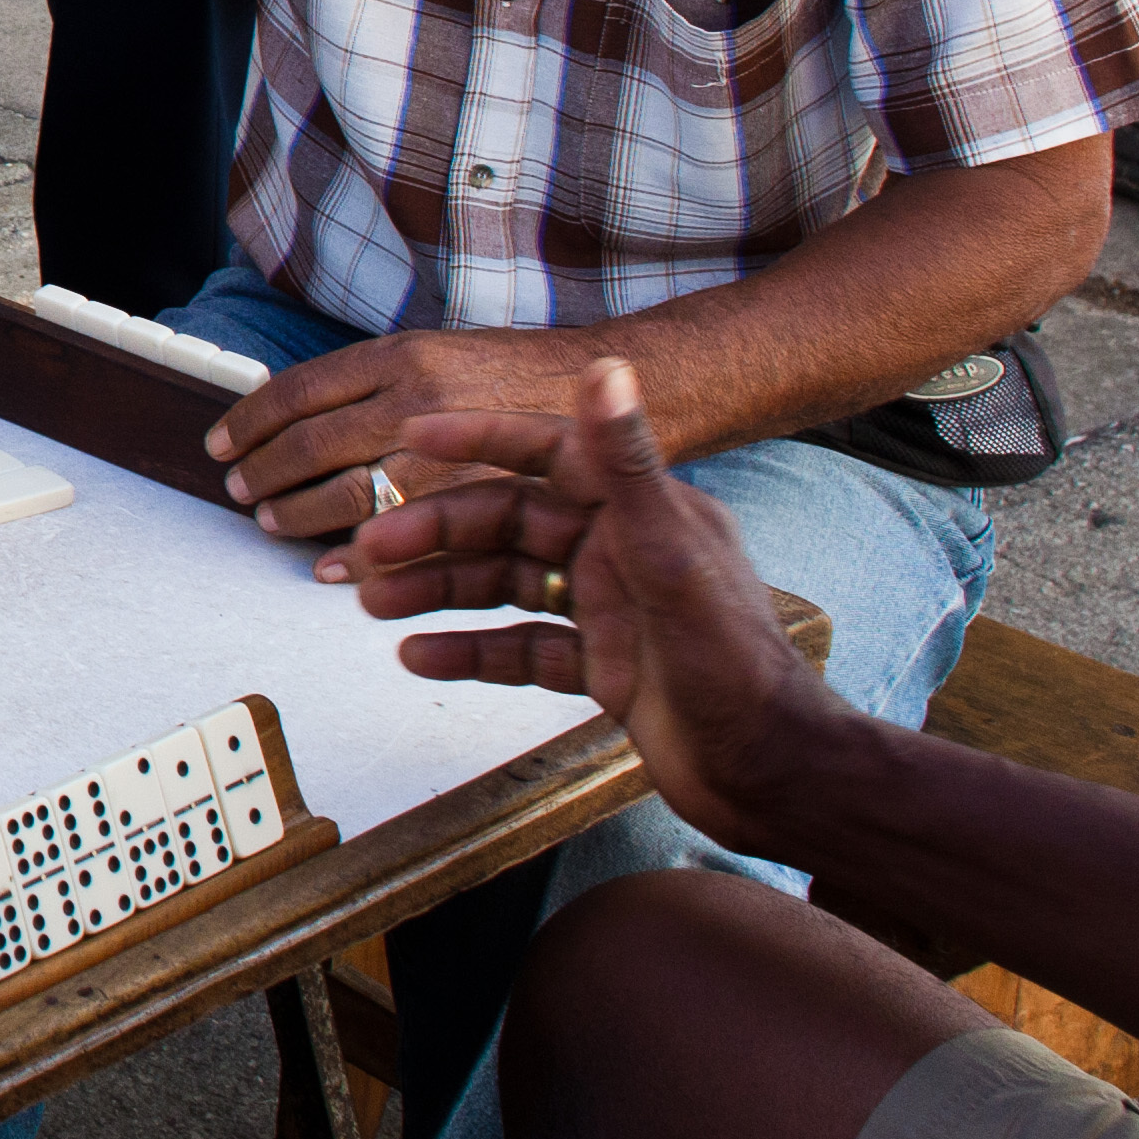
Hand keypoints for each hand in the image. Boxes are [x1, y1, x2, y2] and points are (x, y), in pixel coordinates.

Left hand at [207, 324, 588, 544]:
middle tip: (240, 489)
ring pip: (350, 494)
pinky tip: (333, 567)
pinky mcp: (480, 499)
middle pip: (313, 445)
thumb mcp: (438, 352)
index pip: (299, 390)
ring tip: (272, 524)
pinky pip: (405, 535)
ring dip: (300, 516)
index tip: (222, 441)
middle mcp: (420, 399)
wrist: (613, 388)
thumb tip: (295, 414)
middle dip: (265, 473)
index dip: (249, 419)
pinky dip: (359, 556)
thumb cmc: (518, 376)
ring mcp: (450, 452)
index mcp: (402, 356)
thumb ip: (374, 381)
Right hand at [334, 357, 851, 852]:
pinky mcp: (601, 665)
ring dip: (440, 590)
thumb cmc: (735, 664)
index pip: (548, 453)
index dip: (478, 440)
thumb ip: (629, 462)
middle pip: (509, 526)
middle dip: (436, 535)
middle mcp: (621, 551)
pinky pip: (520, 648)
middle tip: (369, 551)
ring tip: (375, 604)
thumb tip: (606, 366)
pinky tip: (420, 656)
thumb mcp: (672, 555)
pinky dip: (470, 650)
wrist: (769, 771)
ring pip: (505, 586)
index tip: (411, 437)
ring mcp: (609, 609)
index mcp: (641, 512)